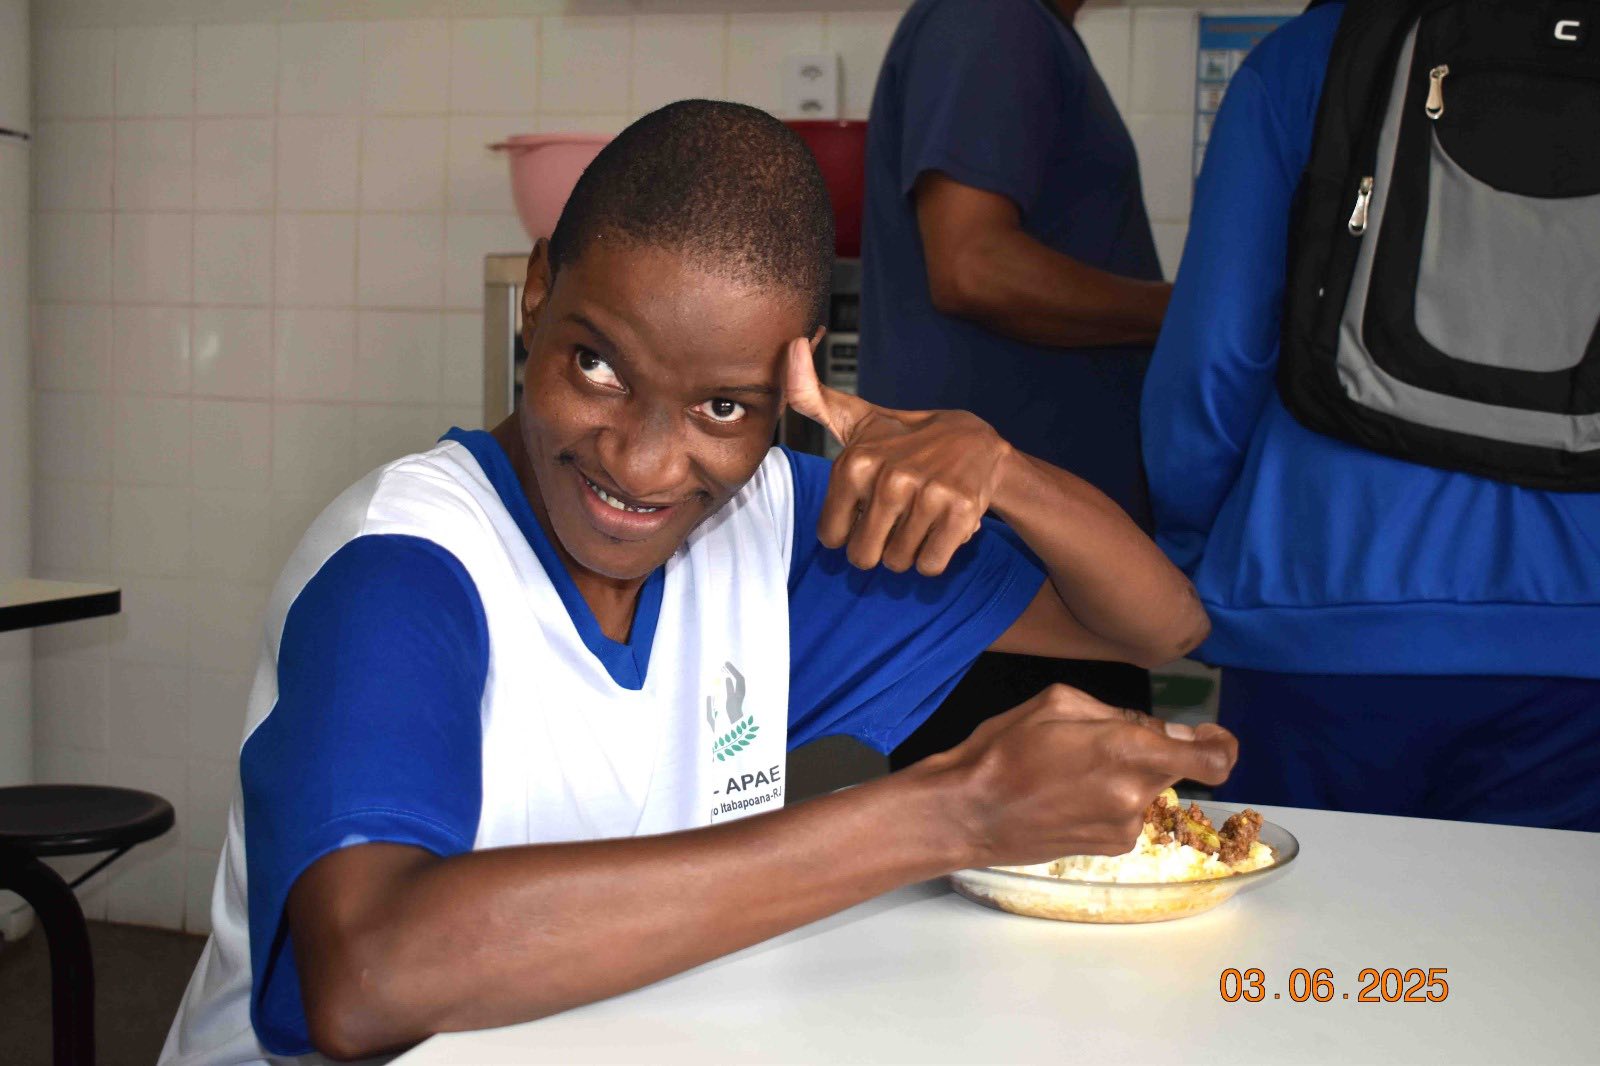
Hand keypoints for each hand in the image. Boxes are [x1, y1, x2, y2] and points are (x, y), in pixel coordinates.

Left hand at [784, 338, 1012, 575]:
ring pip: (897, 563)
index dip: (849, 531)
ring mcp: (928, 496)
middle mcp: (890, 479)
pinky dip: (934, 557)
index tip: (868, 507)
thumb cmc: (905, 440)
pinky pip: (930, 566)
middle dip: (877, 548)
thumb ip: (812, 397)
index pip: (831, 537)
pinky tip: (939, 527)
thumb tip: (791, 345)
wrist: (977, 443)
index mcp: (856, 462)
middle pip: (863, 556)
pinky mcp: (961, 514)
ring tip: (920, 518)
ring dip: (908, 551)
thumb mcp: (858, 420)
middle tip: (896, 519)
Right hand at [923, 684, 1237, 867]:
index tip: (1210, 736)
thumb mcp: (1057, 703)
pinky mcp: (1110, 847)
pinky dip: (1109, 799)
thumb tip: (1163, 731)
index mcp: (1127, 750)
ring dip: (1124, 776)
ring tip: (1070, 769)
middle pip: (1172, 769)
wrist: (968, 813)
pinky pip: (1126, 813)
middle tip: (1098, 742)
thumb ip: (1120, 713)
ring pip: (1145, 789)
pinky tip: (1067, 794)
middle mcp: (1135, 793)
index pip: (1212, 759)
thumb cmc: (1004, 749)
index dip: (1222, 746)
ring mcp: (1124, 826)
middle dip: (1148, 752)